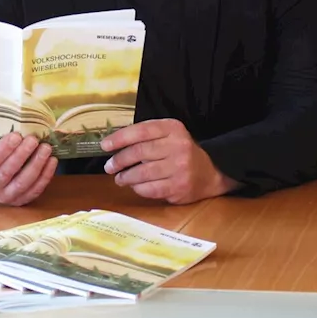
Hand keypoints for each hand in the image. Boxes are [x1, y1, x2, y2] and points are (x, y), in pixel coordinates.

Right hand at [0, 133, 56, 205]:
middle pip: (7, 172)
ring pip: (22, 183)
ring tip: (46, 148)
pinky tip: (52, 161)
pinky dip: (45, 176)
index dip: (4, 149)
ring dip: (36, 165)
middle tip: (34, 139)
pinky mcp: (19, 201)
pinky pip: (34, 190)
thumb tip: (18, 119)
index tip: (17, 135)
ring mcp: (4, 197)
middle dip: (22, 155)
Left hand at [101, 119, 237, 204]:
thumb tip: (113, 144)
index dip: (119, 138)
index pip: (140, 131)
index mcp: (173, 129)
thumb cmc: (181, 152)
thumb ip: (146, 136)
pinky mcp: (179, 187)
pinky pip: (149, 189)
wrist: (211, 171)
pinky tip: (135, 186)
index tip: (105, 145)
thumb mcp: (169, 135)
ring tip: (120, 178)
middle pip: (139, 152)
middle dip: (119, 160)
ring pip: (142, 173)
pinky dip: (138, 188)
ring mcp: (179, 168)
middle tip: (109, 166)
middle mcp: (178, 146)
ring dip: (125, 177)